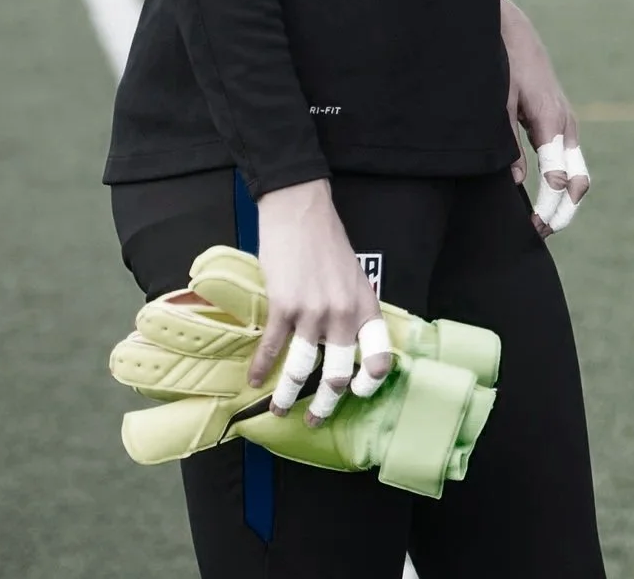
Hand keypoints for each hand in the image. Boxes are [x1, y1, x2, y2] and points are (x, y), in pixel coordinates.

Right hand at [249, 180, 391, 426]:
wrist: (300, 212)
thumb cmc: (327, 243)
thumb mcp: (353, 278)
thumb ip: (352, 309)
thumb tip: (345, 342)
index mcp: (365, 307)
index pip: (379, 357)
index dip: (370, 382)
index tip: (357, 394)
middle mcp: (343, 315)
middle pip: (337, 376)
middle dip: (325, 405)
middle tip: (316, 420)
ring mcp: (313, 313)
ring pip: (302, 369)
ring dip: (288, 396)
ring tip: (279, 411)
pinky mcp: (283, 306)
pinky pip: (272, 347)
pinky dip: (261, 367)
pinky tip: (254, 381)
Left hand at [501, 0, 590, 236]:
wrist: (513, 32)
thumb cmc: (503, 64)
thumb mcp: (498, 103)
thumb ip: (507, 143)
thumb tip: (514, 181)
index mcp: (552, 121)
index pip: (559, 176)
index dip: (548, 205)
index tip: (534, 226)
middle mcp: (566, 125)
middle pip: (578, 180)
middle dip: (562, 211)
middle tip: (540, 234)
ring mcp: (567, 124)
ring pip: (577, 173)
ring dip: (563, 201)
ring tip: (540, 224)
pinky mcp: (560, 123)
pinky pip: (569, 161)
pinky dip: (561, 185)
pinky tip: (542, 198)